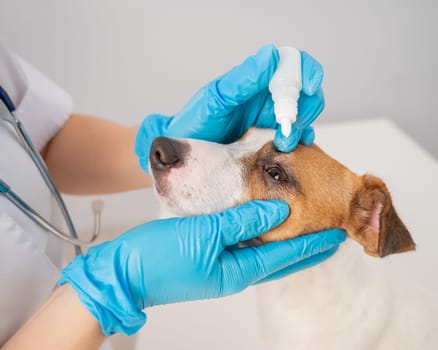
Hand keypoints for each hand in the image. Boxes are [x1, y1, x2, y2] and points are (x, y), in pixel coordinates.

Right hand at [59, 200, 344, 335]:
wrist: (125, 273)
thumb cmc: (160, 258)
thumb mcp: (205, 235)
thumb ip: (243, 220)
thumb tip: (278, 210)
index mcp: (238, 270)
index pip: (286, 255)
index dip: (313, 243)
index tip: (337, 232)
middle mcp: (235, 271)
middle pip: (280, 258)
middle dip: (306, 246)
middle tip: (329, 232)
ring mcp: (221, 265)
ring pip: (262, 250)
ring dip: (284, 238)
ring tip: (302, 224)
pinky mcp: (208, 255)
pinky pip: (242, 244)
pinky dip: (258, 232)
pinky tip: (261, 222)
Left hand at [136, 45, 323, 171]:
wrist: (184, 154)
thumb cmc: (197, 121)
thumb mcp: (218, 99)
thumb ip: (244, 79)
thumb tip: (272, 55)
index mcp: (258, 81)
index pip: (293, 66)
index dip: (307, 72)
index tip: (308, 86)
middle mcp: (269, 98)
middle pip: (306, 94)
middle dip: (306, 106)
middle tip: (289, 124)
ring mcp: (271, 120)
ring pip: (302, 117)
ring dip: (300, 128)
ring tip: (283, 142)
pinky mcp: (271, 141)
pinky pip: (295, 139)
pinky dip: (299, 143)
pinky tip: (289, 149)